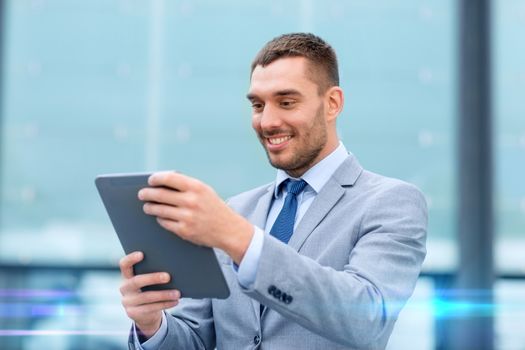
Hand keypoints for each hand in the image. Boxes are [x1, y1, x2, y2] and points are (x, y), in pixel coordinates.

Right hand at [119, 251, 180, 338]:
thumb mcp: (148, 281)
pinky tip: (175, 301)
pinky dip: (165, 304)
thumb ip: (153, 272)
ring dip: (164, 294)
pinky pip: (151, 308)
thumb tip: (173, 265)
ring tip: (177, 293)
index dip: (131, 259)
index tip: (142, 253)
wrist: (144, 313)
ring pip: (147, 297)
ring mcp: (127, 302)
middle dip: (153, 278)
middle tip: (168, 276)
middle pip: (136, 281)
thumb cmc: (150, 289)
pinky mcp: (133, 313)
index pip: (124, 265)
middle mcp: (124, 288)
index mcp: (127, 276)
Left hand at [138, 171, 253, 263]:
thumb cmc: (213, 207)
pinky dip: (160, 218)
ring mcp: (187, 217)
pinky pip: (164, 222)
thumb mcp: (204, 191)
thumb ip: (186, 185)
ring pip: (159, 210)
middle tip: (141, 194)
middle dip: (147, 194)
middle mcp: (191, 201)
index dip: (156, 178)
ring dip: (150, 207)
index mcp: (196, 187)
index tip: (150, 180)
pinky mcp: (184, 230)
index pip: (169, 178)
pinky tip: (159, 216)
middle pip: (160, 194)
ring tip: (147, 206)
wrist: (228, 229)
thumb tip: (161, 181)